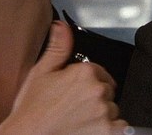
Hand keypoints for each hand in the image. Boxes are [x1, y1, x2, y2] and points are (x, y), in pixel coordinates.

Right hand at [0, 21, 127, 133]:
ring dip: (102, 115)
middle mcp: (98, 91)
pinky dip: (109, 130)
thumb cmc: (32, 112)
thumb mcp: (40, 74)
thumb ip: (58, 48)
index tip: (75, 93)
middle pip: (107, 92)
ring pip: (113, 110)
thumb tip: (62, 27)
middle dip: (95, 98)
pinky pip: (120, 128)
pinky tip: (89, 130)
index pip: (99, 73)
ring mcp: (105, 113)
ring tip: (79, 121)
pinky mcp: (110, 132)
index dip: (86, 83)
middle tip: (74, 108)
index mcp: (85, 73)